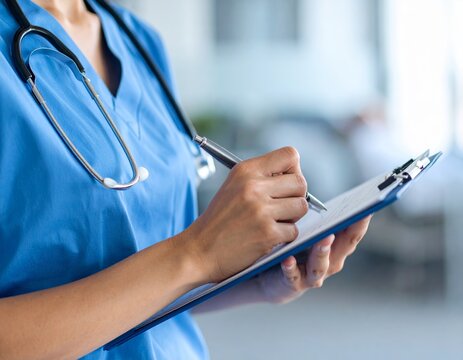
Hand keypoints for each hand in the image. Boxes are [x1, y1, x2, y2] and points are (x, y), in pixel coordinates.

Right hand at [178, 147, 308, 283]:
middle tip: (281, 207)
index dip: (294, 170)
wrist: (198, 250)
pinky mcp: (267, 234)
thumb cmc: (218, 220)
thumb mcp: (234, 186)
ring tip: (274, 221)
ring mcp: (261, 210)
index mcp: (245, 170)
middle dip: (296, 196)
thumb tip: (295, 175)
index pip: (290, 155)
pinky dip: (284, 236)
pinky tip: (266, 237)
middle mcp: (253, 186)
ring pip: (301, 206)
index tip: (285, 182)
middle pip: (300, 182)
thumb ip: (261, 176)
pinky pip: (294, 230)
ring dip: (292, 217)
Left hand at [256, 216, 371, 303]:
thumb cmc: (292, 248)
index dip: (362, 220)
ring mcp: (313, 275)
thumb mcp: (305, 230)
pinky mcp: (294, 284)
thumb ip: (315, 217)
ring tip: (323, 238)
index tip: (368, 206)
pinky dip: (291, 268)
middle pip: (344, 247)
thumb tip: (313, 191)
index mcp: (336, 246)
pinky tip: (287, 258)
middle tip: (354, 216)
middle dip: (350, 232)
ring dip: (323, 251)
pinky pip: (293, 276)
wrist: (270, 276)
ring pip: (321, 264)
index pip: (353, 232)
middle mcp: (330, 262)